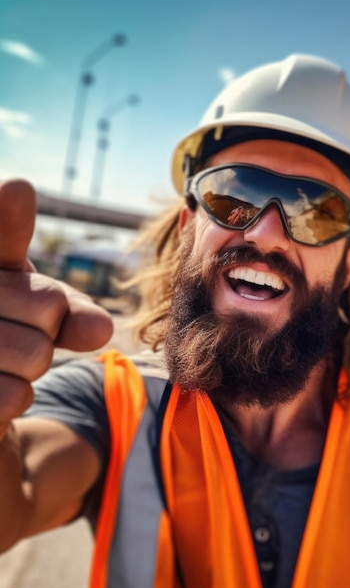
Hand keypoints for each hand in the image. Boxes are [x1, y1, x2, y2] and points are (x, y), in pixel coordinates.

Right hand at [0, 180, 112, 438]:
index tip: (18, 189)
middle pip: (49, 306)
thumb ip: (73, 311)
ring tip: (1, 361)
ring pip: (34, 354)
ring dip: (32, 368)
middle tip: (16, 333)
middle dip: (48, 330)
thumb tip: (101, 328)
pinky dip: (14, 399)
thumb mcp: (47, 311)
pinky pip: (12, 395)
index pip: (2, 235)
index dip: (7, 213)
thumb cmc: (15, 332)